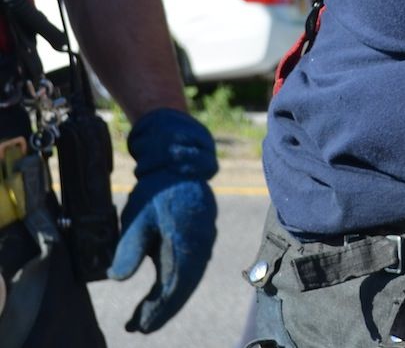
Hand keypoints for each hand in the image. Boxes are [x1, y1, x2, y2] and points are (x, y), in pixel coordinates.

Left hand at [109, 109, 216, 333]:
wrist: (178, 161)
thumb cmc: (156, 189)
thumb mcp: (138, 217)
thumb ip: (129, 248)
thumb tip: (118, 279)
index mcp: (188, 242)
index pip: (174, 287)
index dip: (158, 310)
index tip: (139, 326)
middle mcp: (201, 245)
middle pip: (182, 287)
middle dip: (161, 310)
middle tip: (138, 326)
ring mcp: (203, 241)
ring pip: (187, 278)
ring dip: (167, 299)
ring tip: (144, 315)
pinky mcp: (199, 237)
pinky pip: (189, 267)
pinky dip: (174, 283)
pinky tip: (159, 291)